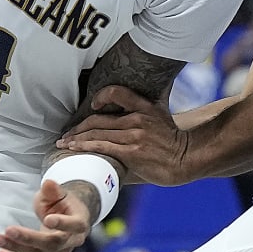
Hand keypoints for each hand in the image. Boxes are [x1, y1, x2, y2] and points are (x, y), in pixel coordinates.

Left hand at [0, 179, 91, 251]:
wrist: (67, 221)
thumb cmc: (61, 205)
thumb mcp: (58, 194)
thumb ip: (53, 190)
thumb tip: (48, 183)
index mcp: (79, 224)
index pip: (74, 225)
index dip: (62, 223)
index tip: (47, 219)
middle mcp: (71, 243)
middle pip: (51, 243)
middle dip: (28, 238)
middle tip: (8, 230)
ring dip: (16, 249)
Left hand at [57, 87, 190, 185]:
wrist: (187, 158)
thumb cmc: (172, 142)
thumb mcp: (160, 117)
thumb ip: (143, 112)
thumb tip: (126, 113)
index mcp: (144, 107)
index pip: (117, 92)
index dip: (101, 97)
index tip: (92, 106)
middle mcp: (138, 118)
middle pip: (99, 119)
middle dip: (79, 127)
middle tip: (67, 134)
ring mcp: (134, 135)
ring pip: (97, 133)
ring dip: (76, 138)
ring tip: (65, 143)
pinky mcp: (131, 151)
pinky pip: (102, 146)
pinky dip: (85, 146)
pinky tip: (74, 148)